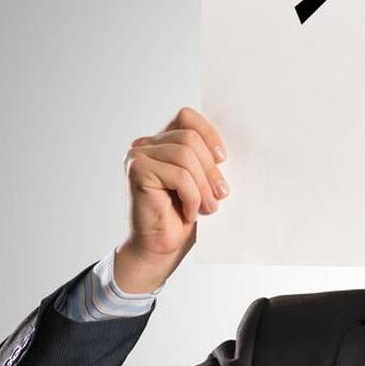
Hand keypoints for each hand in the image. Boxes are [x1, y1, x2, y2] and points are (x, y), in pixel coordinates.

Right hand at [114, 107, 228, 293]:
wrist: (160, 248)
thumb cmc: (182, 217)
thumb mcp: (201, 182)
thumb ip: (206, 160)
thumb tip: (227, 149)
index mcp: (162, 142)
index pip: (186, 117)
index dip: (208, 133)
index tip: (223, 158)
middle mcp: (145, 145)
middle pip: (189, 137)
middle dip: (211, 168)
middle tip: (221, 194)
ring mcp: (138, 156)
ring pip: (184, 155)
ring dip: (203, 185)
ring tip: (209, 207)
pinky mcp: (137, 171)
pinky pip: (178, 174)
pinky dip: (191, 195)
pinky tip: (190, 213)